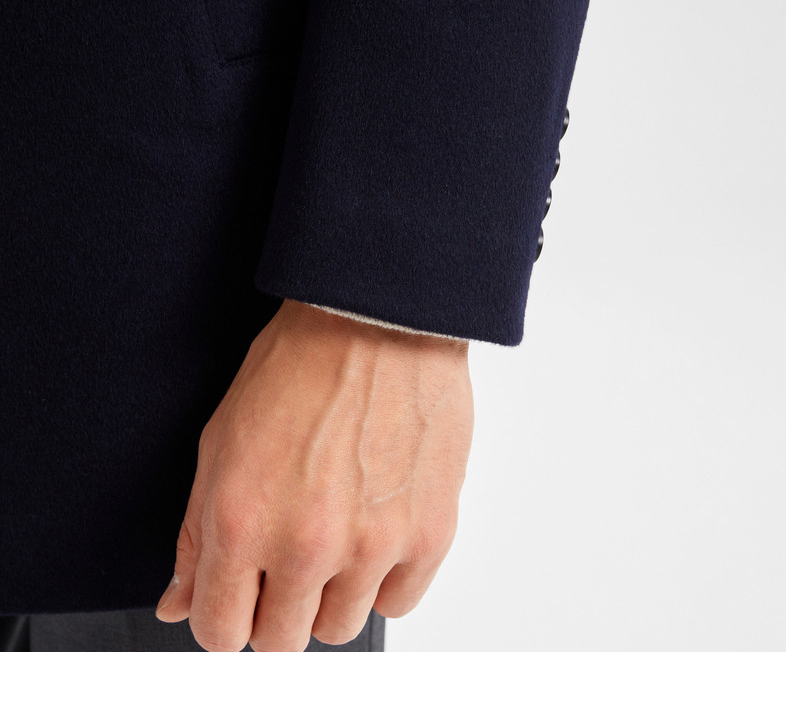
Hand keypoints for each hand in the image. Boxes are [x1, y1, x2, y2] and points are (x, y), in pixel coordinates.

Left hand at [154, 298, 473, 650]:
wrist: (377, 319)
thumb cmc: (301, 362)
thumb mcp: (221, 440)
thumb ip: (196, 534)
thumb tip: (181, 599)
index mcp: (242, 522)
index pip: (218, 631)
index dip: (222, 616)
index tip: (236, 597)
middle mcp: (305, 545)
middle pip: (280, 641)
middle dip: (273, 608)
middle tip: (285, 559)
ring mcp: (372, 545)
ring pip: (338, 628)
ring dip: (329, 594)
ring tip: (334, 535)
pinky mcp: (429, 532)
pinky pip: (398, 601)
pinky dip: (382, 579)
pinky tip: (372, 533)